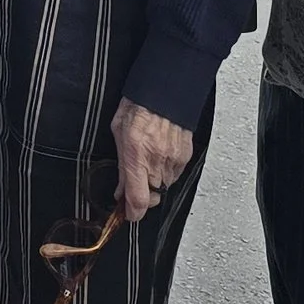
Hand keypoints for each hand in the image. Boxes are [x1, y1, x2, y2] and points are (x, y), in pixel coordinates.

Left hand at [112, 101, 194, 224]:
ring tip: (149, 160)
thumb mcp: (118, 132)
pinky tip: (160, 154)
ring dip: (155, 180)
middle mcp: (157, 159)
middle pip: (152, 196)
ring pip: (164, 186)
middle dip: (143, 193)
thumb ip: (122, 166)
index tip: (129, 214)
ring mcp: (174, 158)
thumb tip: (121, 189)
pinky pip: (175, 173)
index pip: (138, 199)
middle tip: (136, 181)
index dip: (133, 213)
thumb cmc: (139, 104)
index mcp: (136, 154)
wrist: (164, 88)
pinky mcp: (186, 155)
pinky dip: (167, 170)